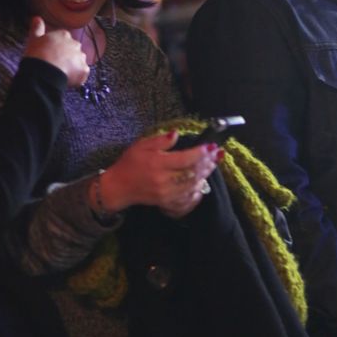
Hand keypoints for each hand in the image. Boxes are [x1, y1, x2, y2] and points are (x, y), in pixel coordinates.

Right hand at [24, 17, 88, 87]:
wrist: (44, 72)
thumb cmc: (38, 55)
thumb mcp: (34, 39)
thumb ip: (37, 28)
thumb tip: (37, 18)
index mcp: (64, 35)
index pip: (64, 39)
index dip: (58, 48)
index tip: (52, 53)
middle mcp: (75, 44)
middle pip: (73, 50)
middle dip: (68, 57)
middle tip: (57, 64)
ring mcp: (81, 57)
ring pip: (79, 62)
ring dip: (73, 66)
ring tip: (61, 73)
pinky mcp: (84, 70)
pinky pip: (82, 74)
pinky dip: (77, 77)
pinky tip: (67, 79)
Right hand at [91, 131, 220, 218]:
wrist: (119, 187)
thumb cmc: (130, 164)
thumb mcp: (141, 146)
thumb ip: (160, 140)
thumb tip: (176, 133)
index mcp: (158, 164)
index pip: (186, 158)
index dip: (201, 152)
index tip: (211, 146)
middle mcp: (163, 180)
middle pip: (193, 172)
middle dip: (208, 163)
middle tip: (217, 154)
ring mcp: (166, 193)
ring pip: (192, 185)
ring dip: (205, 175)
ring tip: (212, 165)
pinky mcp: (167, 202)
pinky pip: (187, 198)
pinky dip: (197, 190)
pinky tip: (202, 182)